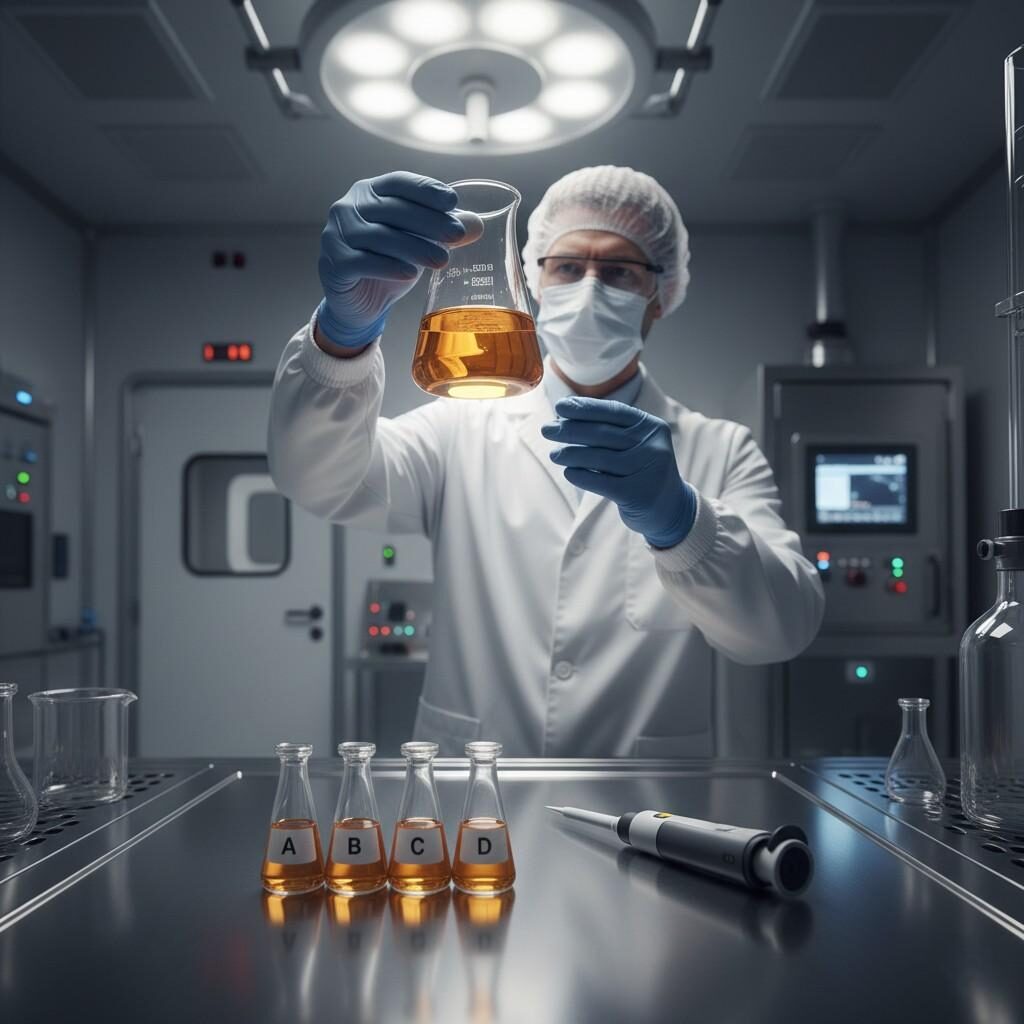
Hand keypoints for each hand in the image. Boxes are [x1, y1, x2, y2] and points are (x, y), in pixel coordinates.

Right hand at [317, 171, 466, 346]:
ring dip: (415, 248)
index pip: (400, 182)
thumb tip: (478, 225)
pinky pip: (363, 262)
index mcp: (370, 192)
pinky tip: (410, 273)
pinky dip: (388, 267)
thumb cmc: (388, 263)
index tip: (453, 202)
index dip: (426, 190)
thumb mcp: (418, 244)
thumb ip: (443, 232)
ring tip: (442, 260)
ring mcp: (337, 234)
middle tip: (457, 235)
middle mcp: (349, 207)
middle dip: (428, 222)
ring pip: (380, 236)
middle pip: (393, 209)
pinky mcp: (334, 263)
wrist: (357, 301)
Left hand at [541, 397, 696, 547]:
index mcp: (651, 426)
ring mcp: (646, 470)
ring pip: (599, 458)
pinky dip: (581, 476)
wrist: (670, 508)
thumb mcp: (636, 444)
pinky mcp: (637, 494)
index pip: (613, 411)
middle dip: (570, 430)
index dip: (584, 408)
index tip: (559, 407)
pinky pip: (601, 482)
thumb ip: (609, 430)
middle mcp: (652, 445)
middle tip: (547, 430)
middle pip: (603, 434)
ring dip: (571, 454)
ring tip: (554, 454)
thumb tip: (564, 418)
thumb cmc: (641, 470)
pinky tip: (568, 472)